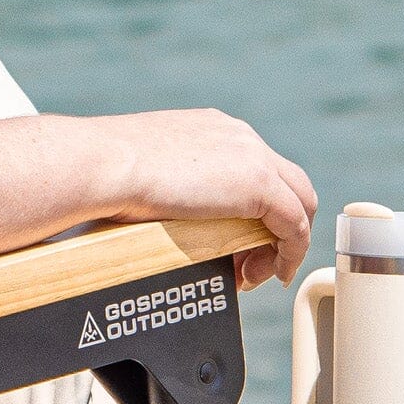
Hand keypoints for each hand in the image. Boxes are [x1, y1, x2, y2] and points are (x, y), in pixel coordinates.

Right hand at [83, 109, 317, 286]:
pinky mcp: (259, 183)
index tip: (236, 241)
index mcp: (212, 130)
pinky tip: (274, 273)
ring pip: (299, 202)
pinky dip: (290, 252)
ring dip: (285, 243)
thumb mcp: (144, 173)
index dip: (256, 210)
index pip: (255, 168)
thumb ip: (164, 186)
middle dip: (278, 228)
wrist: (103, 163)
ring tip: (256, 273)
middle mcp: (239, 137)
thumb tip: (150, 215)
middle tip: (250, 263)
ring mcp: (253, 156)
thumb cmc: (106, 173)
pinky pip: (295, 224)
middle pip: (287, 183)